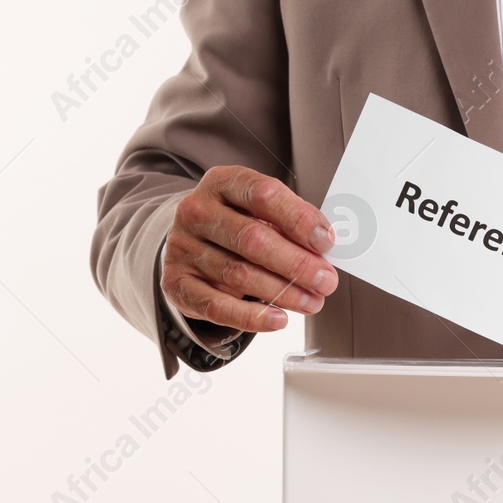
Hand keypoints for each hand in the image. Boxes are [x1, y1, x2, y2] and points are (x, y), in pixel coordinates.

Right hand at [161, 165, 338, 331]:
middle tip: (326, 281)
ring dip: (283, 293)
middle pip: (252, 239)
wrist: (192, 242)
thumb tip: (324, 246)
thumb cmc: (237, 224)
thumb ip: (290, 222)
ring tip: (312, 301)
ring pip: (239, 274)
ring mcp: (182, 247)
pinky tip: (279, 319)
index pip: (263, 195)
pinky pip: (216, 306)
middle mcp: (197, 211)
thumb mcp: (262, 211)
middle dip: (297, 264)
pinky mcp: (176, 282)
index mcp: (222, 183)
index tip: (326, 242)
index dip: (299, 220)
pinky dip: (252, 317)